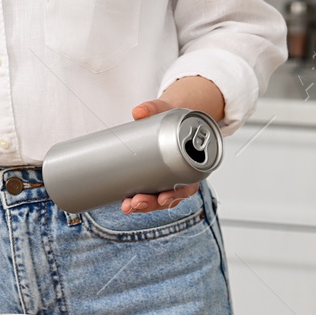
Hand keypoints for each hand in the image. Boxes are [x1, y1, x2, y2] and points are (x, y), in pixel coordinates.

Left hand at [123, 76, 224, 213]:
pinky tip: (124, 202)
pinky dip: (137, 198)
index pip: (187, 185)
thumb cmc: (173, 115)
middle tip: (135, 203)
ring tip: (127, 206)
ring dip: (143, 205)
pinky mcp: (153, 176)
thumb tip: (138, 112)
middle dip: (152, 203)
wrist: (170, 114)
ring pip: (158, 198)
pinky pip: (148, 191)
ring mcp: (166, 177)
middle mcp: (180, 174)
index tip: (162, 198)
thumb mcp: (166, 109)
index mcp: (191, 162)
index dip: (175, 195)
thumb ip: (153, 108)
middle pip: (170, 196)